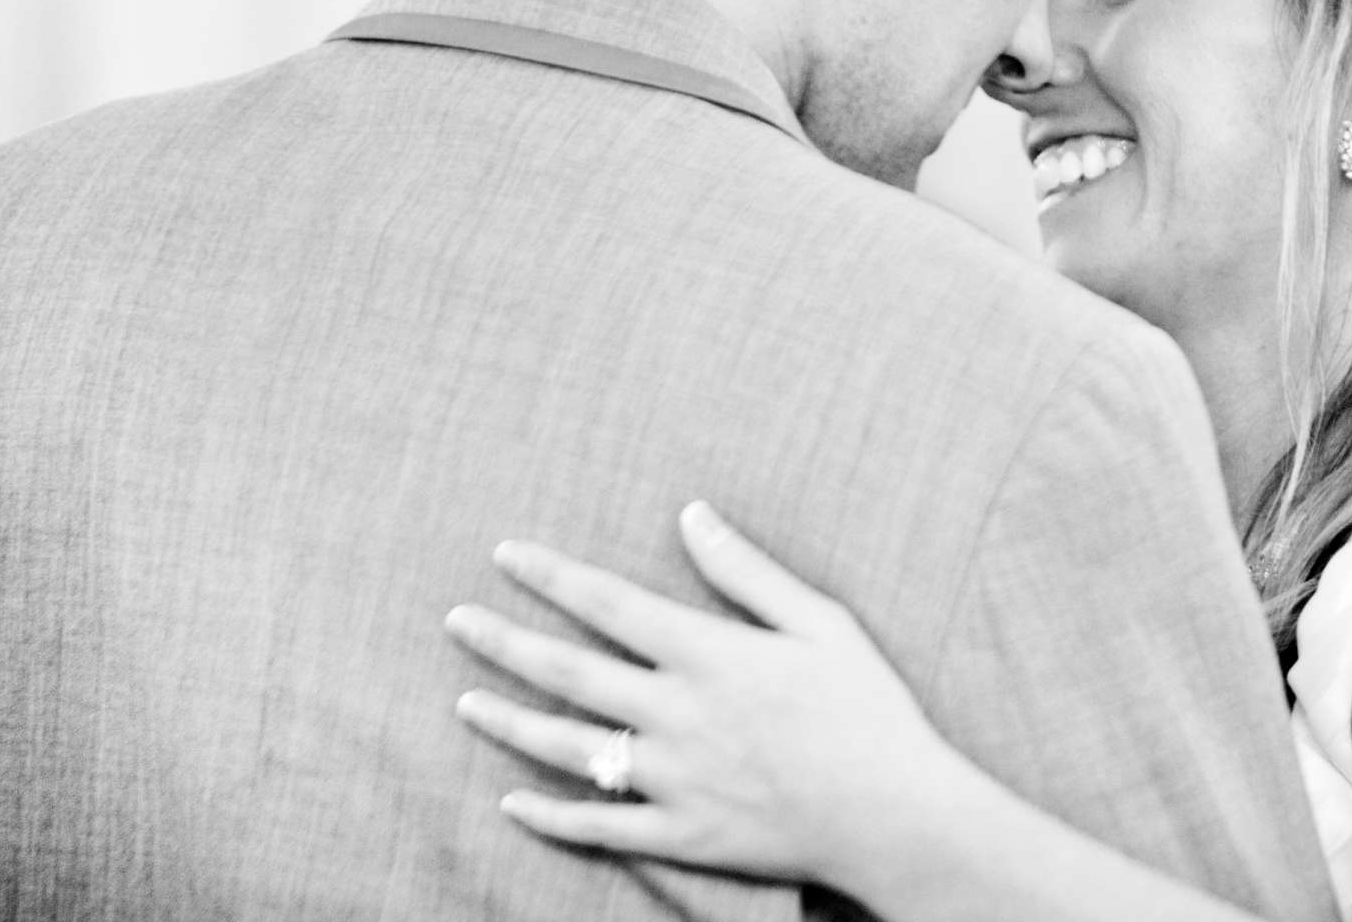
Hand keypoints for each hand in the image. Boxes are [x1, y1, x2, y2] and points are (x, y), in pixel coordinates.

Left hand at [444, 501, 967, 892]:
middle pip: (570, 672)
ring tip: (465, 700)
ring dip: (510, 723)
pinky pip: (598, 827)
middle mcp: (677, 715)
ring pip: (569, 748)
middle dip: (505, 642)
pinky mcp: (681, 836)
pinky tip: (512, 800)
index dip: (551, 576)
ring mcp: (673, 781)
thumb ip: (747, 570)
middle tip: (457, 621)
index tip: (504, 553)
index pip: (609, 604)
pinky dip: (549, 815)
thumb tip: (692, 514)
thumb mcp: (821, 621)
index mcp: (710, 654)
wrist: (895, 816)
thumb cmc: (868, 709)